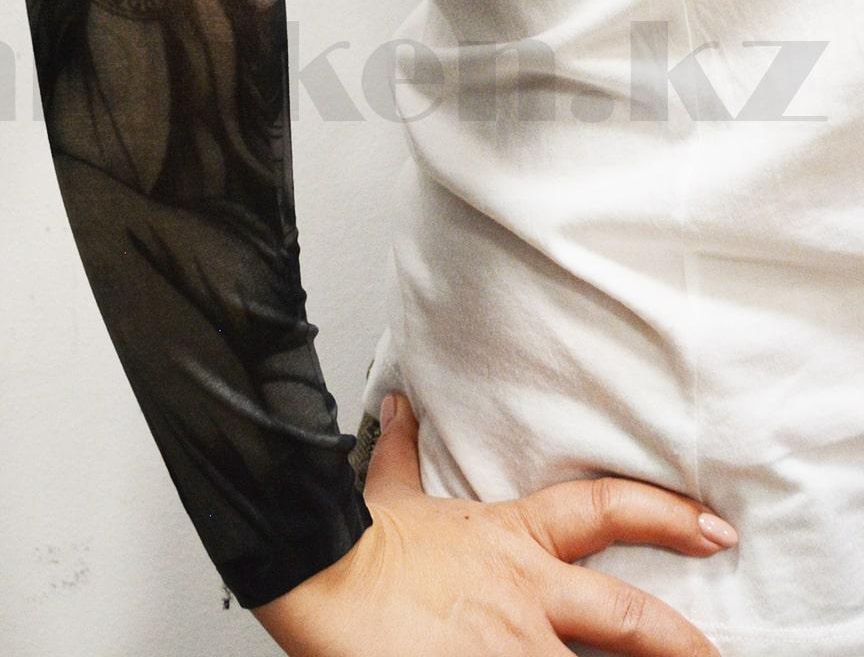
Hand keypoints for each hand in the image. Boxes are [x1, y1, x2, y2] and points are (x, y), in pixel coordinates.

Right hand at [251, 392, 735, 656]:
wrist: (322, 572)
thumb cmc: (360, 543)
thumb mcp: (389, 492)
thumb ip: (403, 452)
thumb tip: (399, 408)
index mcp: (511, 539)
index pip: (604, 509)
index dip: (666, 514)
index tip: (711, 526)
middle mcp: (527, 592)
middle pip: (630, 617)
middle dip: (684, 643)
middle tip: (718, 656)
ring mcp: (515, 644)